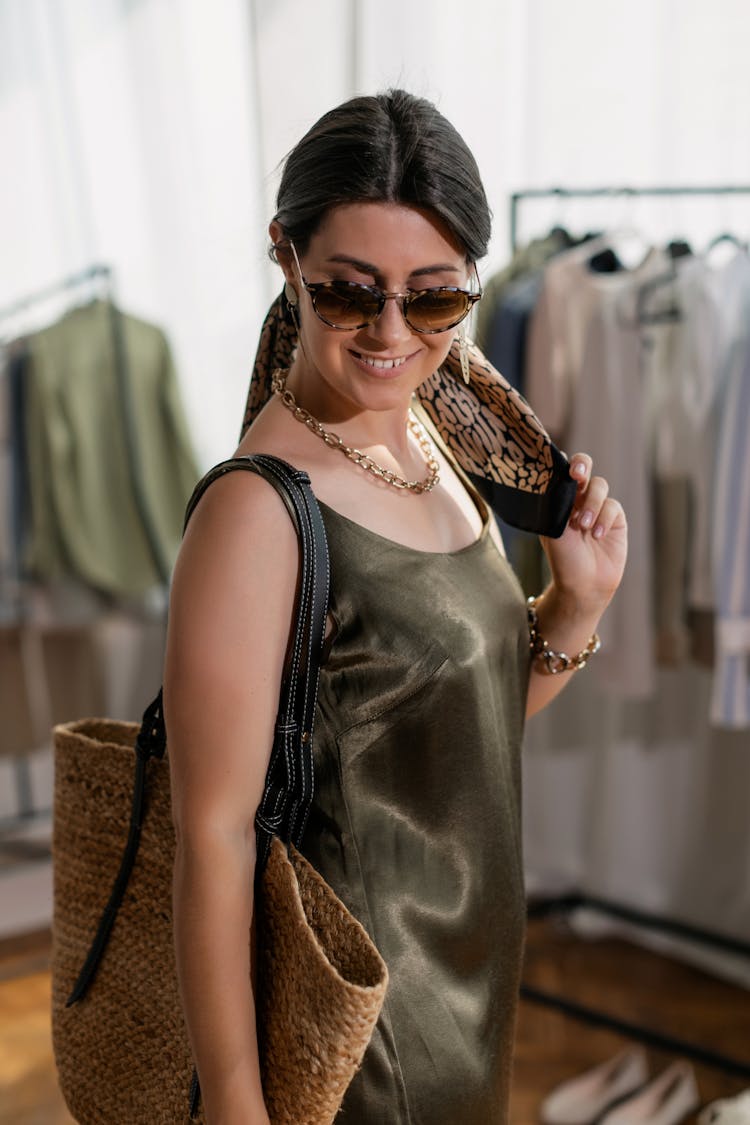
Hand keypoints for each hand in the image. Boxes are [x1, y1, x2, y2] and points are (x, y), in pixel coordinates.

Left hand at [539, 453, 626, 615]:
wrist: (583, 584)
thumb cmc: (562, 558)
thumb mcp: (552, 530)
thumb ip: (556, 504)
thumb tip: (557, 478)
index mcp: (557, 498)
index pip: (559, 471)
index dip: (559, 461)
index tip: (559, 465)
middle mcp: (577, 497)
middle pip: (582, 467)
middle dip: (581, 465)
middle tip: (577, 474)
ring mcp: (597, 505)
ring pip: (599, 486)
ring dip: (591, 503)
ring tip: (583, 526)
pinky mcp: (615, 517)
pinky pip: (612, 506)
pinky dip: (604, 518)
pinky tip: (596, 535)